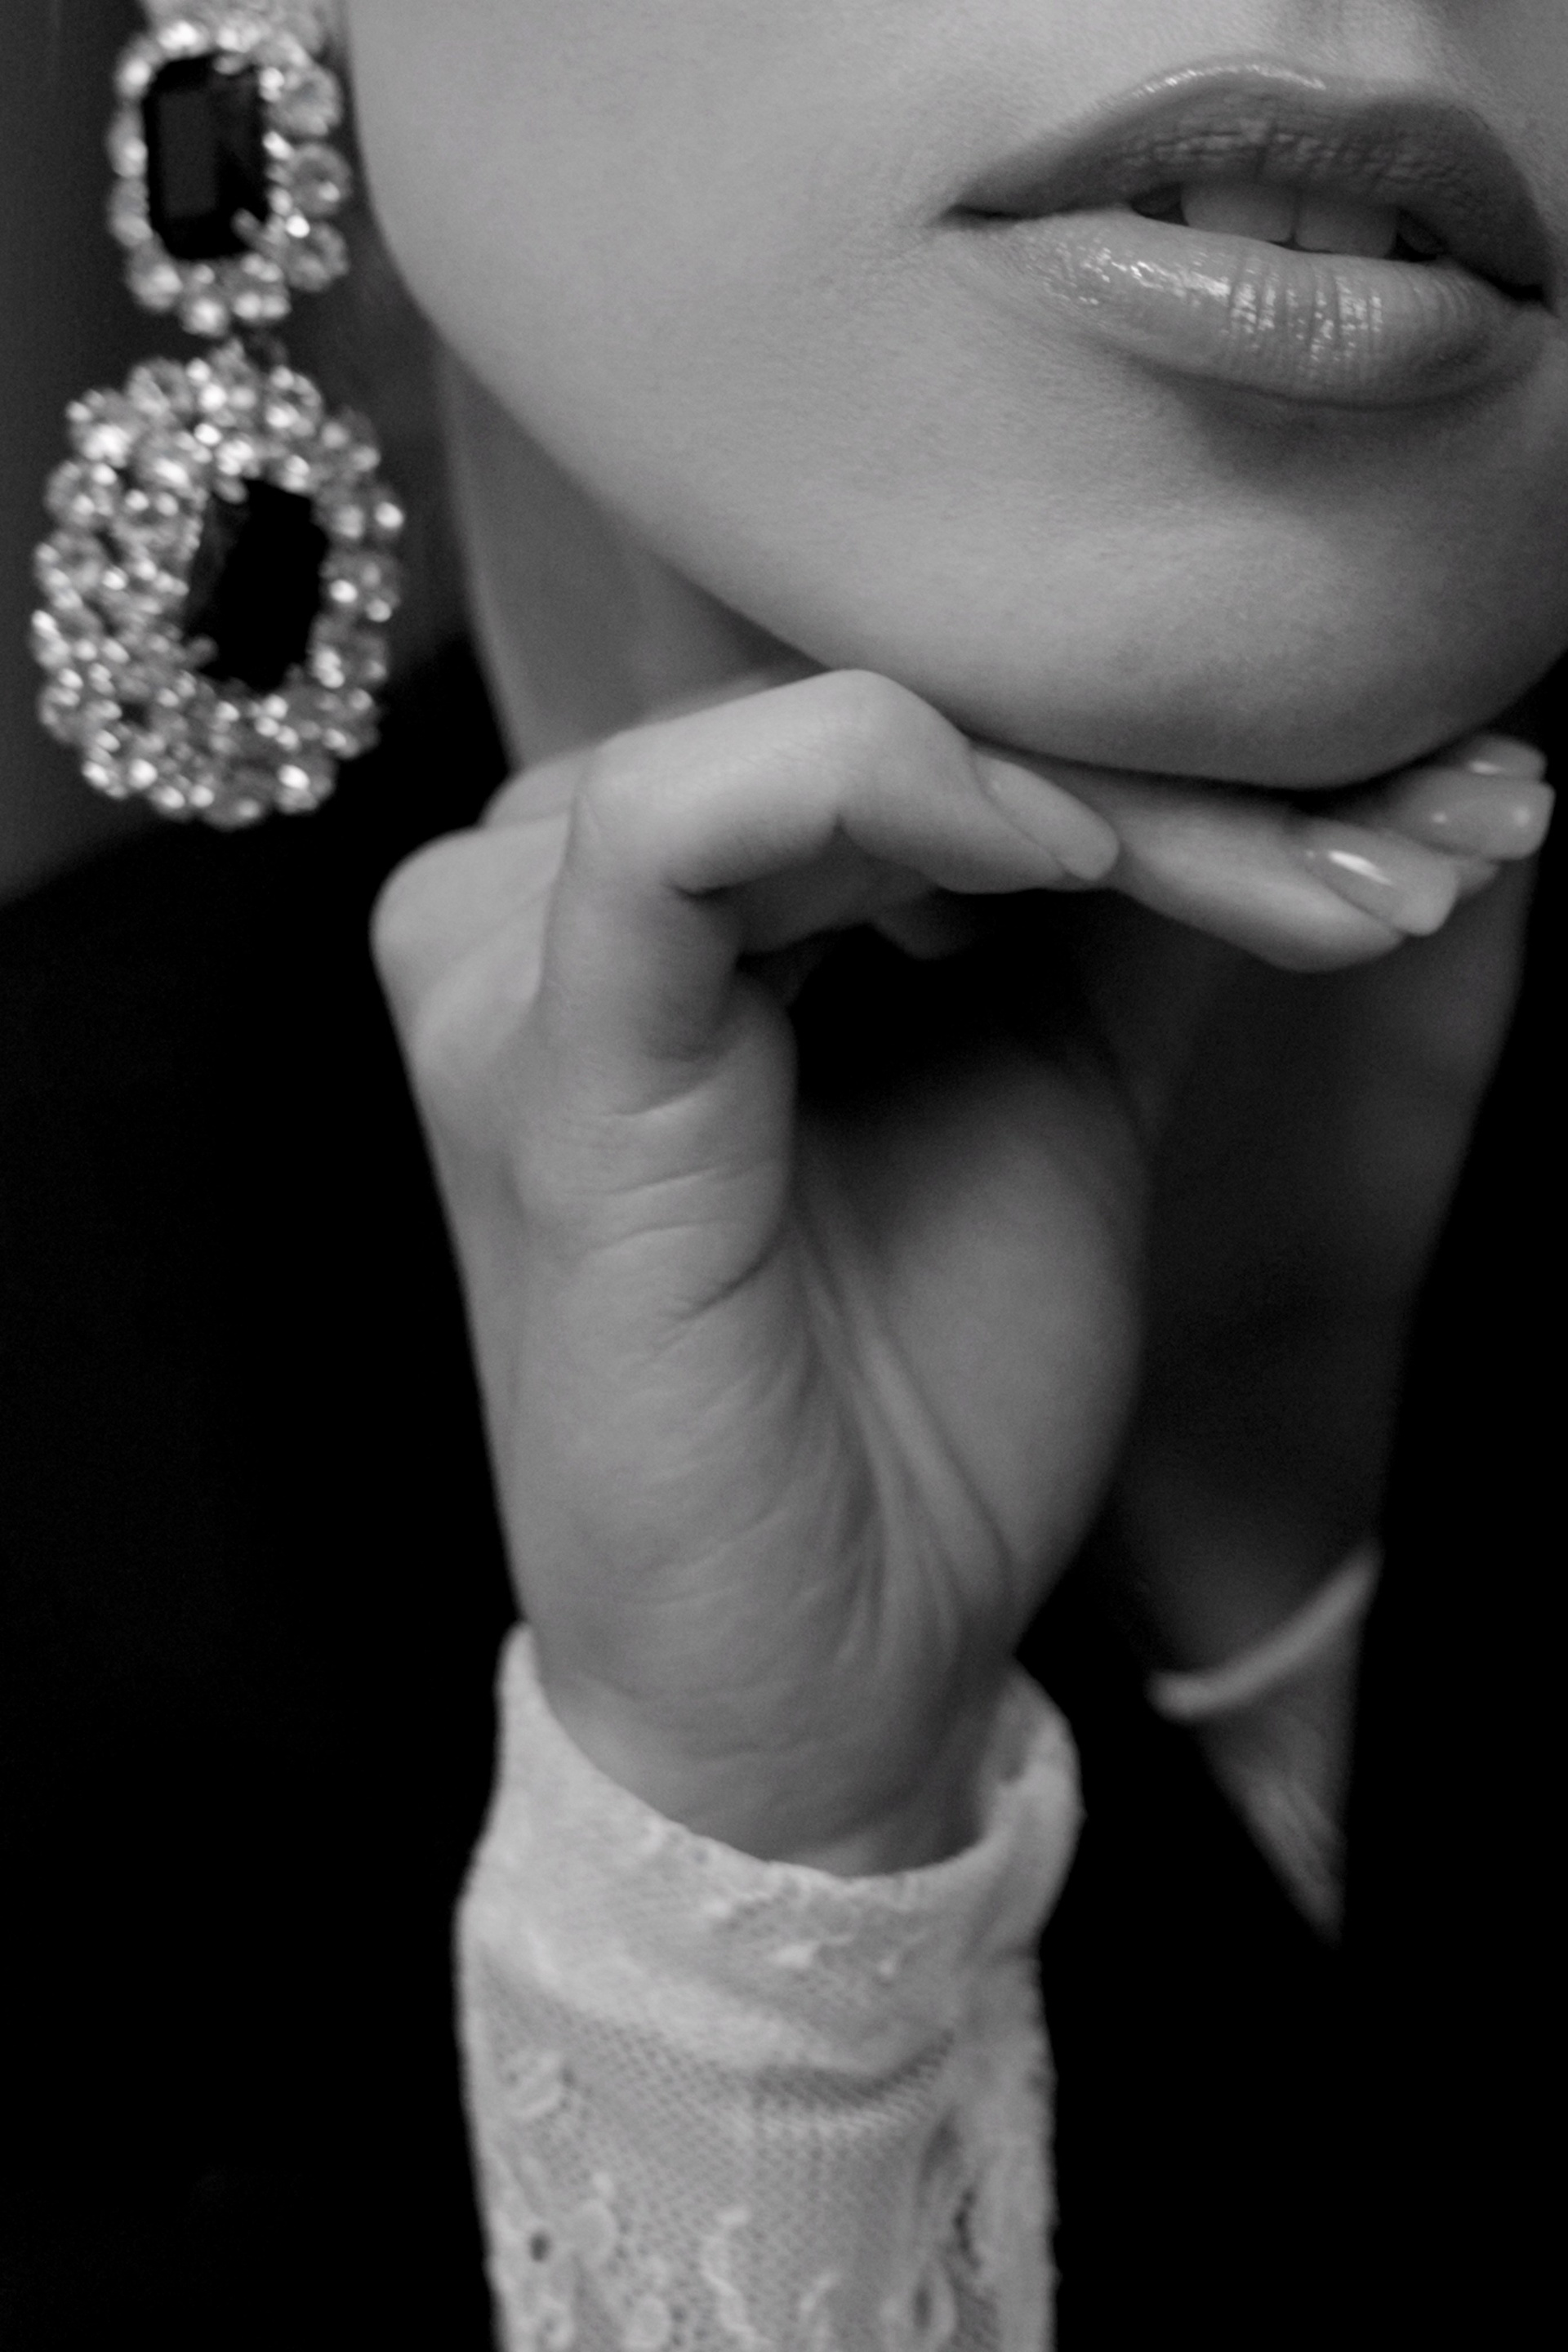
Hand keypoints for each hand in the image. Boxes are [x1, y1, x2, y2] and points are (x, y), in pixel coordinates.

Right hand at [373, 671, 1549, 1868]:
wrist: (828, 1671)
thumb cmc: (922, 1397)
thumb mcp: (1052, 1075)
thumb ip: (1117, 887)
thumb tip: (1291, 719)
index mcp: (656, 888)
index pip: (910, 704)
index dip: (1166, 733)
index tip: (1442, 792)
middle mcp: (541, 887)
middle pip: (890, 707)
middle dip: (1186, 766)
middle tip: (1444, 826)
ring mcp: (512, 966)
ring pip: (832, 734)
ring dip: (1119, 797)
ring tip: (1344, 893)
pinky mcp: (534, 1060)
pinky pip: (680, 828)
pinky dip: (891, 794)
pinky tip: (1071, 864)